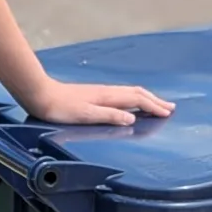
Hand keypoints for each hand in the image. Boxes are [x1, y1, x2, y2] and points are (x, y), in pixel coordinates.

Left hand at [27, 79, 174, 128]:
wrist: (41, 95)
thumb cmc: (60, 108)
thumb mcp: (85, 115)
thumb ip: (109, 115)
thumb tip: (132, 119)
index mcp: (108, 97)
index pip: (137, 100)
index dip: (153, 107)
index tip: (167, 114)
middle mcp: (107, 92)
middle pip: (137, 93)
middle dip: (155, 101)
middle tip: (170, 108)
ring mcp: (101, 92)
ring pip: (130, 93)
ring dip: (146, 98)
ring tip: (156, 104)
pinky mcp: (94, 95)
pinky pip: (121, 95)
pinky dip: (133, 99)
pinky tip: (130, 103)